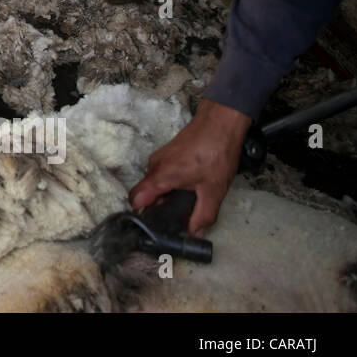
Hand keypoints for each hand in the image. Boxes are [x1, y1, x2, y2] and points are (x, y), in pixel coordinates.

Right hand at [129, 99, 250, 235]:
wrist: (220, 123)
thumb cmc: (215, 154)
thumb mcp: (214, 191)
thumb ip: (203, 215)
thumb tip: (194, 233)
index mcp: (160, 176)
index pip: (136, 199)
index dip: (142, 214)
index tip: (155, 225)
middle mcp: (154, 166)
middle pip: (147, 193)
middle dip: (159, 207)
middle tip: (179, 217)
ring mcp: (160, 157)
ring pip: (156, 183)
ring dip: (167, 194)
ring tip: (189, 200)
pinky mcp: (168, 153)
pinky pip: (162, 173)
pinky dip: (172, 183)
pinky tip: (191, 186)